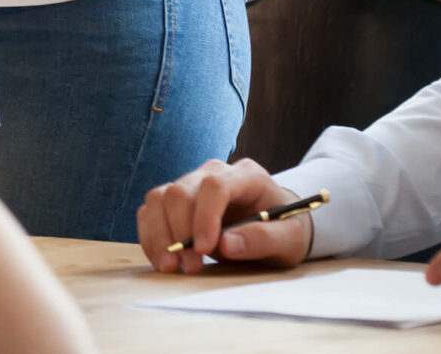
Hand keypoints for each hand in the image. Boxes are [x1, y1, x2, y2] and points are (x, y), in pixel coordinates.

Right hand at [137, 159, 311, 274]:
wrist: (277, 227)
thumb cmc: (285, 230)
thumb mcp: (289, 240)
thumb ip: (264, 239)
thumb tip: (226, 244)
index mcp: (247, 176)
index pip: (215, 185)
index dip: (204, 216)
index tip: (203, 249)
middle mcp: (214, 173)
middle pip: (181, 190)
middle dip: (179, 231)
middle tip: (189, 267)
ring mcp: (192, 184)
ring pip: (160, 197)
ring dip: (160, 234)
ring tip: (172, 267)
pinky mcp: (176, 201)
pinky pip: (151, 210)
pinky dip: (151, 236)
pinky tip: (162, 259)